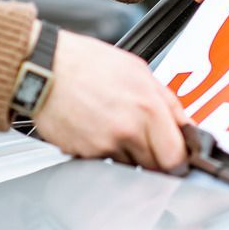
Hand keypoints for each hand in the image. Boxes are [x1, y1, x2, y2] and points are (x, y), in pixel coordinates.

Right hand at [34, 30, 190, 171]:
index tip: (178, 156)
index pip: (177, 154)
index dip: (179, 158)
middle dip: (156, 159)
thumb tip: (184, 123)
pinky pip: (104, 162)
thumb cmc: (87, 63)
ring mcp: (106, 144)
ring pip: (130, 166)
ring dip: (129, 154)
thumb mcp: (138, 70)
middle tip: (147, 143)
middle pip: (157, 166)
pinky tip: (96, 128)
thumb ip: (166, 101)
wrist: (44, 68)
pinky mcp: (85, 154)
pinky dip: (104, 151)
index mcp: (148, 106)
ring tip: (114, 126)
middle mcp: (129, 129)